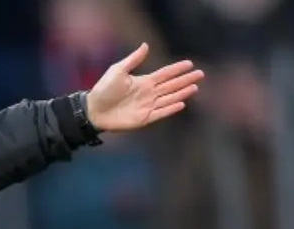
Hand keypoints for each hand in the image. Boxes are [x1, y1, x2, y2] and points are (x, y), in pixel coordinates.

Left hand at [86, 43, 204, 131]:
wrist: (93, 110)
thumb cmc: (103, 89)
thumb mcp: (117, 70)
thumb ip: (133, 60)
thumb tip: (146, 45)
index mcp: (143, 82)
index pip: (164, 74)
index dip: (176, 69)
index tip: (189, 63)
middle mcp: (148, 93)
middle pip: (171, 85)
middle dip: (185, 80)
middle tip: (200, 74)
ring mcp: (147, 106)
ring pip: (169, 98)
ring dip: (182, 93)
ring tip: (195, 87)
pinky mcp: (144, 118)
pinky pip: (160, 113)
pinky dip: (170, 108)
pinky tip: (181, 103)